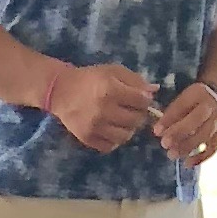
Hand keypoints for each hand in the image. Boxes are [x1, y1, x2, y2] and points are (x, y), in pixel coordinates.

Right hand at [45, 60, 159, 153]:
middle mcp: (103, 110)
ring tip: (124, 121)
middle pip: (135, 120)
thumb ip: (135, 80)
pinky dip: (115, 139)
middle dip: (139, 115)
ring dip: (129, 129)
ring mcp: (95, 127)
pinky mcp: (87, 139)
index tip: (142, 99)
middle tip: (133, 111)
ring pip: (125, 136)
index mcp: (110, 90)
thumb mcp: (113, 71)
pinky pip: (110, 146)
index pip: (141, 101)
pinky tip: (112, 130)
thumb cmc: (90, 78)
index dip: (146, 100)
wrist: (62, 92)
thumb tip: (154, 91)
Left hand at [154, 80, 216, 165]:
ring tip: (172, 154)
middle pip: (196, 120)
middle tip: (164, 144)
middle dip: (179, 132)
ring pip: (204, 135)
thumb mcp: (183, 100)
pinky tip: (187, 163)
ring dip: (187, 147)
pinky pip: (212, 148)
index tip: (156, 131)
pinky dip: (200, 157)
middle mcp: (210, 108)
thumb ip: (171, 115)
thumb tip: (158, 131)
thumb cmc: (195, 101)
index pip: (182, 105)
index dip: (169, 118)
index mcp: (198, 95)